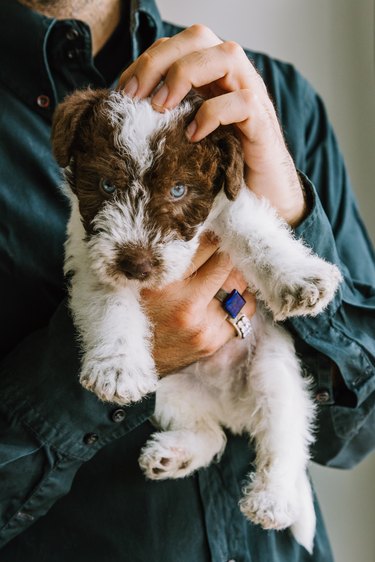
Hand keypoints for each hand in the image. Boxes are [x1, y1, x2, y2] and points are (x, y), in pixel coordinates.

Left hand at [118, 25, 306, 225]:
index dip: (146, 60)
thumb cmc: (221, 163)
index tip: (122, 92)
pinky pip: (243, 102)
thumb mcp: (187, 134)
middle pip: (199, 38)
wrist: (262, 194)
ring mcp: (252, 95)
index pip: (177, 45)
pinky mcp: (262, 123)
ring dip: (186, 75)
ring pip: (227, 55)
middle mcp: (234, 76)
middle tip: (134, 97)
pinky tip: (193, 136)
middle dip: (159, 61)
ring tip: (161, 108)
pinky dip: (213, 114)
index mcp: (212, 74)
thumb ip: (168, 114)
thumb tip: (126, 110)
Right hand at [142, 234, 255, 374]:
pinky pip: (245, 311)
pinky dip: (241, 299)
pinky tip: (227, 297)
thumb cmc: (133, 312)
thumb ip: (164, 258)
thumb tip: (196, 230)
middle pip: (227, 263)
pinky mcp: (213, 342)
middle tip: (219, 252)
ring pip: (240, 285)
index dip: (212, 236)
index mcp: (162, 283)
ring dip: (234, 276)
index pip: (205, 245)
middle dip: (225, 254)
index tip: (211, 233)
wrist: (128, 360)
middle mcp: (185, 305)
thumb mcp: (138, 280)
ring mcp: (202, 327)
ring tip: (222, 275)